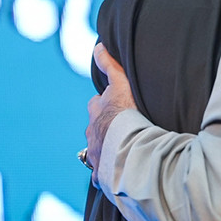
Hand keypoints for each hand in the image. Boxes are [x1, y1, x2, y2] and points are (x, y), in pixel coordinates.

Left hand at [85, 43, 134, 185]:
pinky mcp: (100, 173)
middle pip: (94, 125)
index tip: (109, 104)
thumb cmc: (127, 117)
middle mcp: (92, 132)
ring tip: (121, 151)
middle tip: (118, 127)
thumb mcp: (121, 86)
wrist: (128, 150)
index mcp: (98, 112)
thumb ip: (110, 66)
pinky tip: (116, 174)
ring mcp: (95, 154)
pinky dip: (106, 173)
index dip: (103, 102)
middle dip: (102, 125)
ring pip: (96, 149)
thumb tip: (98, 45)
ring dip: (106, 148)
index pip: (96, 102)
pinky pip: (100, 174)